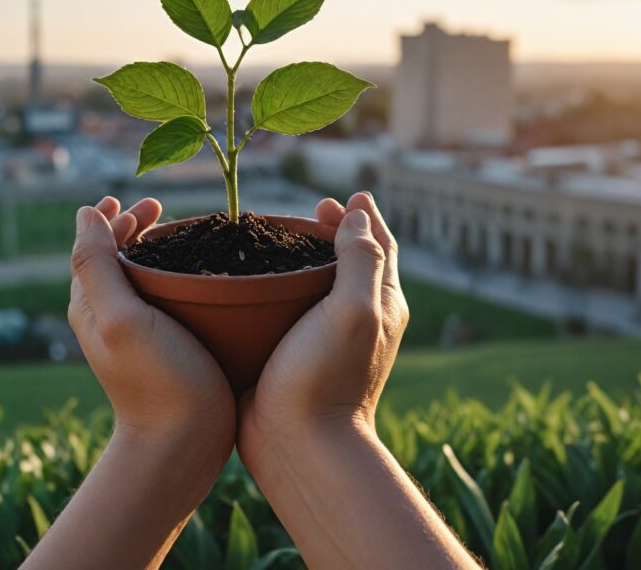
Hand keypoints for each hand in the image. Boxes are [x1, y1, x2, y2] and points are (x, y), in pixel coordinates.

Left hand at [69, 196, 234, 450]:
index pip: (93, 247)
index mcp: (91, 303)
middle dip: (132, 229)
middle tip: (161, 209)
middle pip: (114, 258)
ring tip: (177, 234)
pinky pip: (161, 300)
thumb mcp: (121, 316)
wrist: (182, 444)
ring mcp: (135, 334)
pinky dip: (172, 276)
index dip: (113, 219)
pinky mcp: (163, 348)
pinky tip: (196, 277)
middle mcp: (108, 316)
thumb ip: (96, 264)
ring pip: (139, 278)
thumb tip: (84, 214)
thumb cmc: (156, 379)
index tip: (141, 202)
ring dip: (153, 249)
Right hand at [238, 191, 408, 468]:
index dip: (363, 217)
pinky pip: (295, 310)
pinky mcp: (297, 353)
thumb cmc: (326, 377)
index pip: (380, 246)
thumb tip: (359, 213)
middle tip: (315, 211)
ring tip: (286, 239)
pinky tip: (258, 284)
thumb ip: (361, 258)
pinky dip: (284, 287)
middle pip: (355, 262)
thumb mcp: (354, 310)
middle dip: (339, 232)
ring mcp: (328, 338)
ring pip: (322, 285)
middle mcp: (360, 319)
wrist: (297, 444)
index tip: (340, 197)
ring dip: (309, 258)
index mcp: (382, 303)